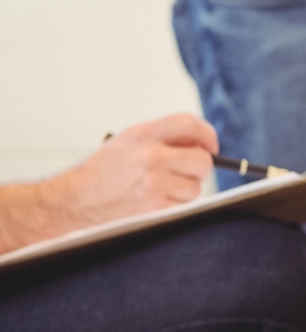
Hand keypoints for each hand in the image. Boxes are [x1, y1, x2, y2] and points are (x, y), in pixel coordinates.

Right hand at [0, 115, 216, 253]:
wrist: (69, 203)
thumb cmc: (98, 175)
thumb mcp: (124, 144)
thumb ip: (160, 139)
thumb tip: (202, 146)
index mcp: (141, 134)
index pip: (189, 124)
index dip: (206, 135)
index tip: (210, 146)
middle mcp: (149, 155)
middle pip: (202, 160)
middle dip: (199, 168)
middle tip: (187, 174)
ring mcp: (153, 182)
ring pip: (194, 187)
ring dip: (183, 191)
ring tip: (157, 191)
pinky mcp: (153, 207)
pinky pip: (182, 206)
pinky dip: (174, 207)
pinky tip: (152, 203)